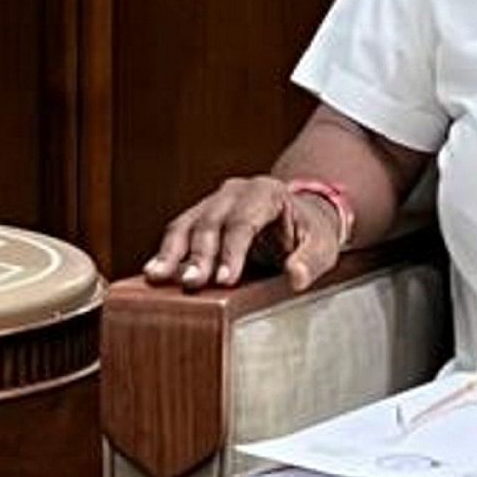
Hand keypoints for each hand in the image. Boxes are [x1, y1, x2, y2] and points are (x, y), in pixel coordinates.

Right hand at [142, 176, 347, 291]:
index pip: (244, 221)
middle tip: (191, 284)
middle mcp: (234, 192)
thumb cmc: (310, 233)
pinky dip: (166, 252)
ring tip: (157, 276)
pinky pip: (178, 232)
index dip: (232, 252)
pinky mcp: (198, 218)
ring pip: (186, 224)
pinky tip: (154, 272)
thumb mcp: (322, 247)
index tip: (224, 280)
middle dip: (198, 255)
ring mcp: (213, 203)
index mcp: (266, 193)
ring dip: (171, 253)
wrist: (299, 218)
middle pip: (210, 223)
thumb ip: (310, 261)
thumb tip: (296, 276)